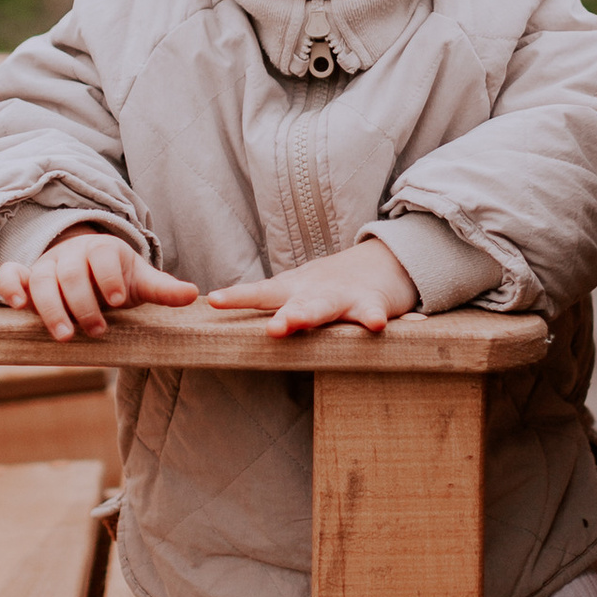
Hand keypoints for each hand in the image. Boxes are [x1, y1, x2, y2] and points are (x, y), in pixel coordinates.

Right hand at [0, 232, 198, 342]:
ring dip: (50, 306)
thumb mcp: (141, 281)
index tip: (118, 302)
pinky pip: (11, 275)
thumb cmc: (118, 279)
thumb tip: (193, 294)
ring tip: (64, 335)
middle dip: (83, 303)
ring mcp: (47, 264)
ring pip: (42, 278)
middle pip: (71, 273)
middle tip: (97, 331)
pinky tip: (19, 307)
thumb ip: (163, 289)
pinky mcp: (27, 276)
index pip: (104, 258)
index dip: (109, 278)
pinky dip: (11, 287)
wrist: (89, 268)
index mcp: (103, 249)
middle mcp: (72, 254)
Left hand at [206, 242, 420, 337]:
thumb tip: (234, 336)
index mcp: (293, 291)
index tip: (214, 300)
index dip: (239, 297)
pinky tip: (375, 325)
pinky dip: (372, 317)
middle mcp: (314, 292)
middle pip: (294, 304)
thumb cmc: (329, 288)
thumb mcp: (300, 295)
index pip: (261, 293)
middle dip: (283, 317)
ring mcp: (344, 296)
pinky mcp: (373, 302)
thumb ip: (277, 310)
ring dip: (310, 314)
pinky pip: (371, 312)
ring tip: (295, 322)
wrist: (382, 261)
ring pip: (325, 307)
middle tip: (271, 330)